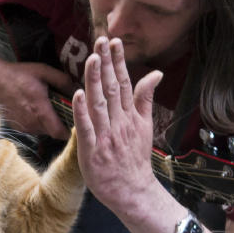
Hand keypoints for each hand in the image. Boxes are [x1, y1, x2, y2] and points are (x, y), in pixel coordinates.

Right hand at [0, 50, 74, 139]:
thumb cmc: (20, 74)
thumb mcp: (44, 71)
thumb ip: (63, 81)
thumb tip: (79, 90)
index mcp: (41, 111)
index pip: (60, 133)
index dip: (69, 132)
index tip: (74, 124)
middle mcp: (32, 123)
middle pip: (53, 133)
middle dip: (59, 124)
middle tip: (62, 111)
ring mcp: (23, 127)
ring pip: (43, 131)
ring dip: (48, 123)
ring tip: (47, 108)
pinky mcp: (16, 127)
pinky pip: (33, 129)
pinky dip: (37, 123)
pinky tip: (34, 109)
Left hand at [72, 37, 163, 218]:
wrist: (133, 192)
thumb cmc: (135, 159)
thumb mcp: (145, 126)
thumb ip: (146, 98)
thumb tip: (156, 73)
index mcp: (130, 116)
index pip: (124, 83)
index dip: (118, 61)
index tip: (114, 41)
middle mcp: (119, 123)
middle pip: (112, 88)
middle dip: (106, 63)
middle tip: (101, 40)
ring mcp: (105, 137)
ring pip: (99, 104)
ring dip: (95, 81)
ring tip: (92, 59)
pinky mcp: (92, 152)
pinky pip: (86, 128)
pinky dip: (82, 112)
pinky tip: (78, 94)